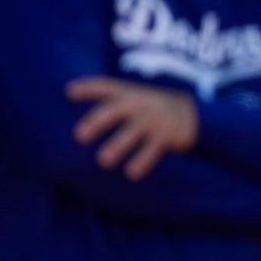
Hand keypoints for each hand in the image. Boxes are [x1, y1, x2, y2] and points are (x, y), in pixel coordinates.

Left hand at [67, 77, 198, 180]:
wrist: (194, 112)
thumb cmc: (150, 108)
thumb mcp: (131, 96)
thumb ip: (105, 99)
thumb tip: (66, 102)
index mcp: (126, 93)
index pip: (105, 86)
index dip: (88, 88)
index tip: (70, 92)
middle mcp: (138, 104)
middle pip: (114, 110)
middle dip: (97, 121)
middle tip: (79, 135)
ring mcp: (152, 120)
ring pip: (132, 132)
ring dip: (118, 145)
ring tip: (103, 161)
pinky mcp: (167, 135)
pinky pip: (152, 149)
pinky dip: (142, 161)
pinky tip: (131, 174)